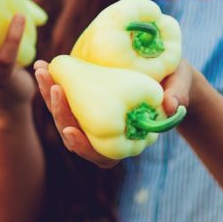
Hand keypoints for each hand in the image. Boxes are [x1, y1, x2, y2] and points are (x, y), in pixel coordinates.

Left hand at [31, 59, 196, 167]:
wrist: (167, 69)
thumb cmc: (176, 81)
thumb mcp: (181, 85)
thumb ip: (178, 95)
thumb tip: (172, 106)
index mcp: (128, 139)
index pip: (101, 155)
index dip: (83, 147)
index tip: (70, 130)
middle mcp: (106, 132)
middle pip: (74, 133)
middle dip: (58, 111)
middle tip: (53, 86)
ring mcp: (94, 116)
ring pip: (64, 115)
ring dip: (48, 94)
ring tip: (41, 70)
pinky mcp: (87, 98)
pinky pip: (65, 96)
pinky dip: (52, 82)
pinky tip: (43, 66)